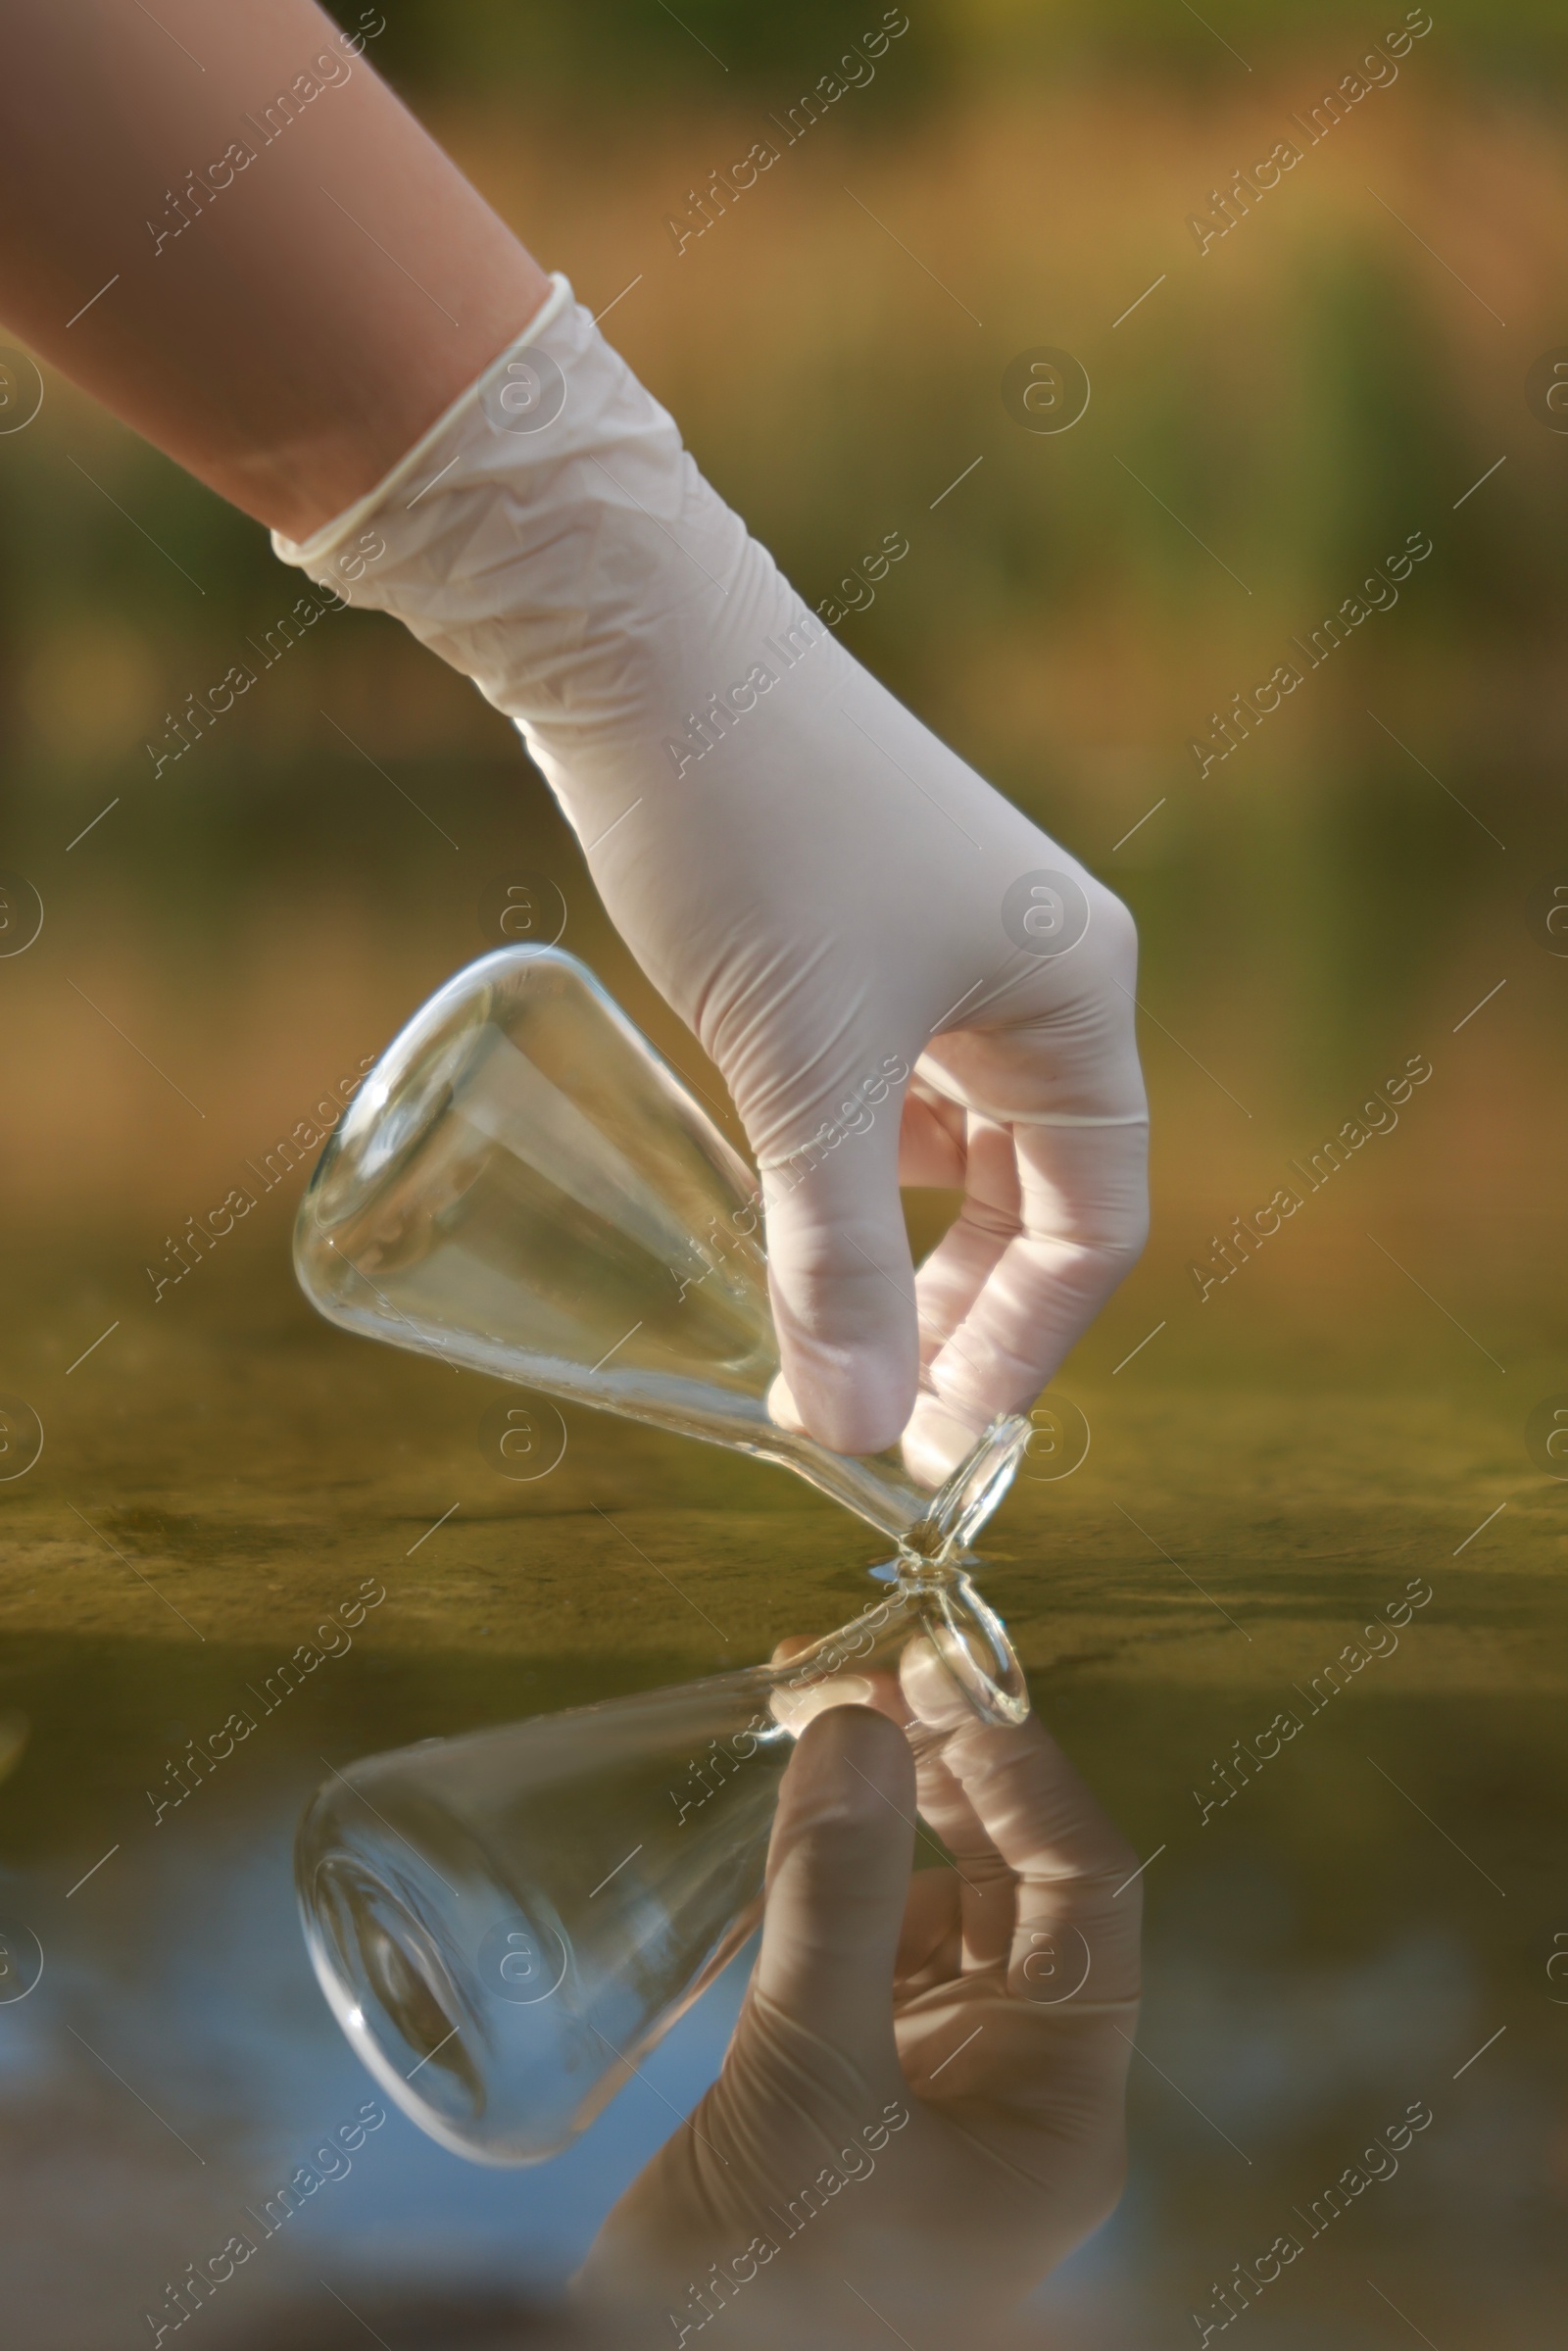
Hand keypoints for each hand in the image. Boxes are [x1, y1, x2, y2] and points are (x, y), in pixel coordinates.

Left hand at [274, 282, 1148, 1479]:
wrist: (639, 645)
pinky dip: (846, 1157)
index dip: (1021, 1346)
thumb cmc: (750, 840)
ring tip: (812, 1316)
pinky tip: (783, 1191)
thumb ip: (831, 1259)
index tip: (931, 1436)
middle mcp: (1036, 966)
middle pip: (1030, 1189)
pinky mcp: (860, 921)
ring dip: (893, 1238)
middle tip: (865, 1395)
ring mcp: (946, 939)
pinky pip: (885, 1080)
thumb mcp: (800, 1075)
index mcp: (1075, 992)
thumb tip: (852, 1434)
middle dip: (954, 1305)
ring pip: (950, 1139)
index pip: (1094, 1221)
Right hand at [577, 1647, 1141, 2348]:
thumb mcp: (813, 2090)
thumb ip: (837, 1904)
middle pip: (1011, 1875)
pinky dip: (825, 1862)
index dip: (1020, 1765)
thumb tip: (862, 1724)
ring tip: (810, 1711)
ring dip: (882, 1798)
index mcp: (1054, 2101)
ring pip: (931, 1894)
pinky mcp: (838, 2080)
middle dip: (943, 1761)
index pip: (1083, 1887)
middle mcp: (1008, 2080)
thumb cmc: (769, 2292)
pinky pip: (855, 1935)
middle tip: (855, 1667)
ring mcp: (923, 2078)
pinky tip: (782, 1816)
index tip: (935, 1669)